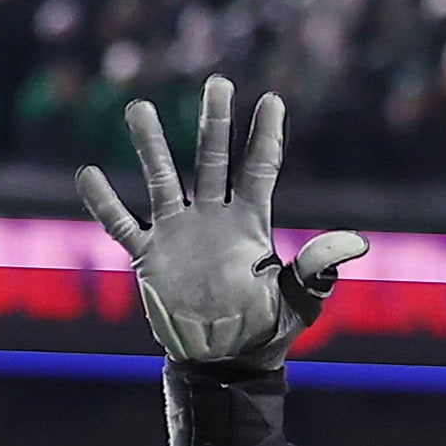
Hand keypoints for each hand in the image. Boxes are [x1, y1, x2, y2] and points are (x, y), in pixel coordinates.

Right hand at [75, 79, 367, 380]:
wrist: (223, 362)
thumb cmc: (266, 331)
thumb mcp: (298, 301)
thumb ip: (317, 269)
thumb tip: (356, 243)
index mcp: (250, 224)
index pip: (260, 169)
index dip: (266, 136)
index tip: (272, 100)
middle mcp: (212, 218)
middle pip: (212, 159)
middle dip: (215, 121)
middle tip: (218, 83)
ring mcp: (178, 233)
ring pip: (162, 179)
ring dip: (151, 145)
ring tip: (140, 108)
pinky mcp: (149, 256)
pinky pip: (122, 224)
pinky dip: (104, 202)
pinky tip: (88, 174)